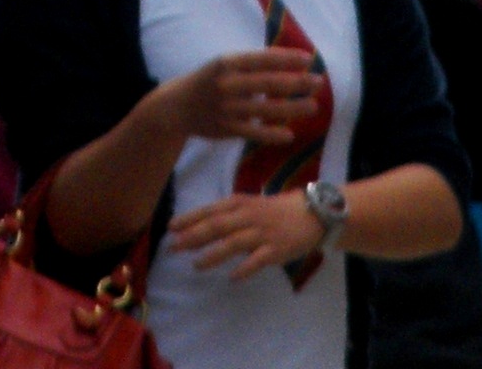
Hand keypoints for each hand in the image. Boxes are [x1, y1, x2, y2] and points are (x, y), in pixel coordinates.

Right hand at [156, 47, 323, 147]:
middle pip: (269, 83)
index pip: (263, 59)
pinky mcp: (227, 129)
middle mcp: (227, 84)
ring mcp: (227, 108)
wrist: (177, 107)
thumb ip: (251, 66)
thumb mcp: (224, 65)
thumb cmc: (209, 81)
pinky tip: (289, 134)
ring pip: (266, 109)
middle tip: (318, 82)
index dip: (287, 59)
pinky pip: (254, 132)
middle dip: (297, 83)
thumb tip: (289, 64)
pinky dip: (273, 134)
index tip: (309, 59)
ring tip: (313, 106)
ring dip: (293, 108)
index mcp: (227, 63)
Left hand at [168, 190, 325, 281]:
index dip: (189, 218)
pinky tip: (232, 278)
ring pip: (233, 243)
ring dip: (213, 254)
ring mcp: (262, 233)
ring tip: (196, 265)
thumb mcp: (248, 204)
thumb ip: (226, 214)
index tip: (170, 227)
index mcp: (239, 203)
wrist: (311, 213)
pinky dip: (244, 269)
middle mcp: (248, 216)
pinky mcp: (276, 250)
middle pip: (217, 226)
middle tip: (173, 247)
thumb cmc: (274, 210)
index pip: (210, 210)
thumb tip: (197, 226)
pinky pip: (257, 261)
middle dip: (193, 236)